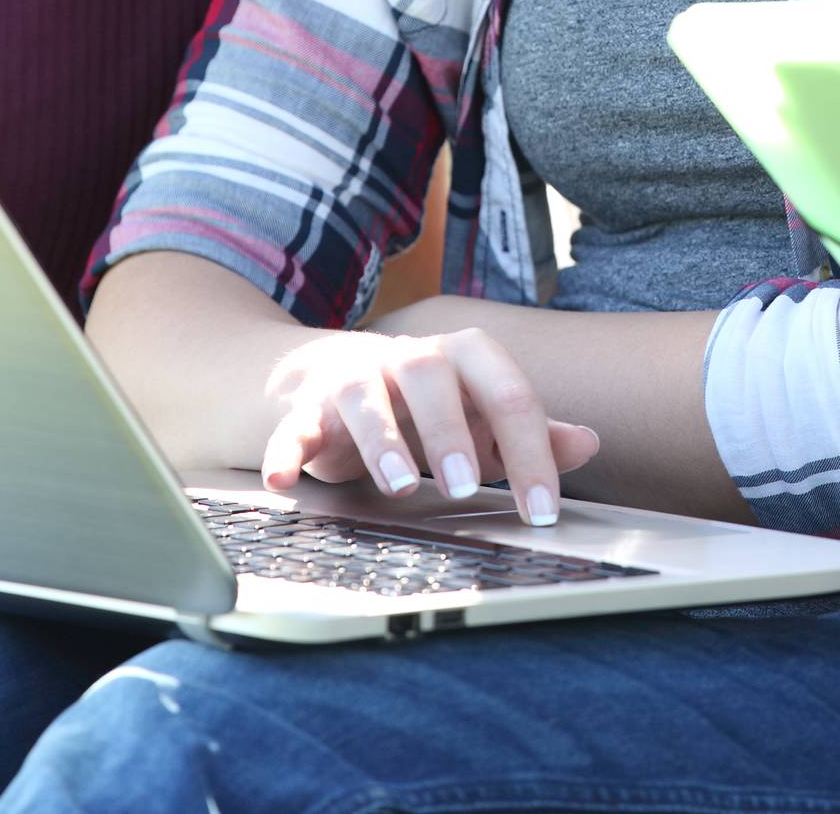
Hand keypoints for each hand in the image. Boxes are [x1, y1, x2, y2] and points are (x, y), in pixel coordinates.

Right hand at [263, 325, 599, 524]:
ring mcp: (350, 380)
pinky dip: (286, 450)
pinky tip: (284, 482)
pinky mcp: (304, 408)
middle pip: (427, 373)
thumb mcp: (478, 416)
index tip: (543, 513)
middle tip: (465, 487)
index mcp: (457, 359)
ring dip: (379, 438)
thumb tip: (587, 443)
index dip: (529, 448)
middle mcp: (402, 360)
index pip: (503, 388)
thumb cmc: (423, 407)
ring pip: (361, 394)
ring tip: (398, 486)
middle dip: (447, 430)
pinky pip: (292, 424)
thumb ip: (528, 431)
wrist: (330, 378)